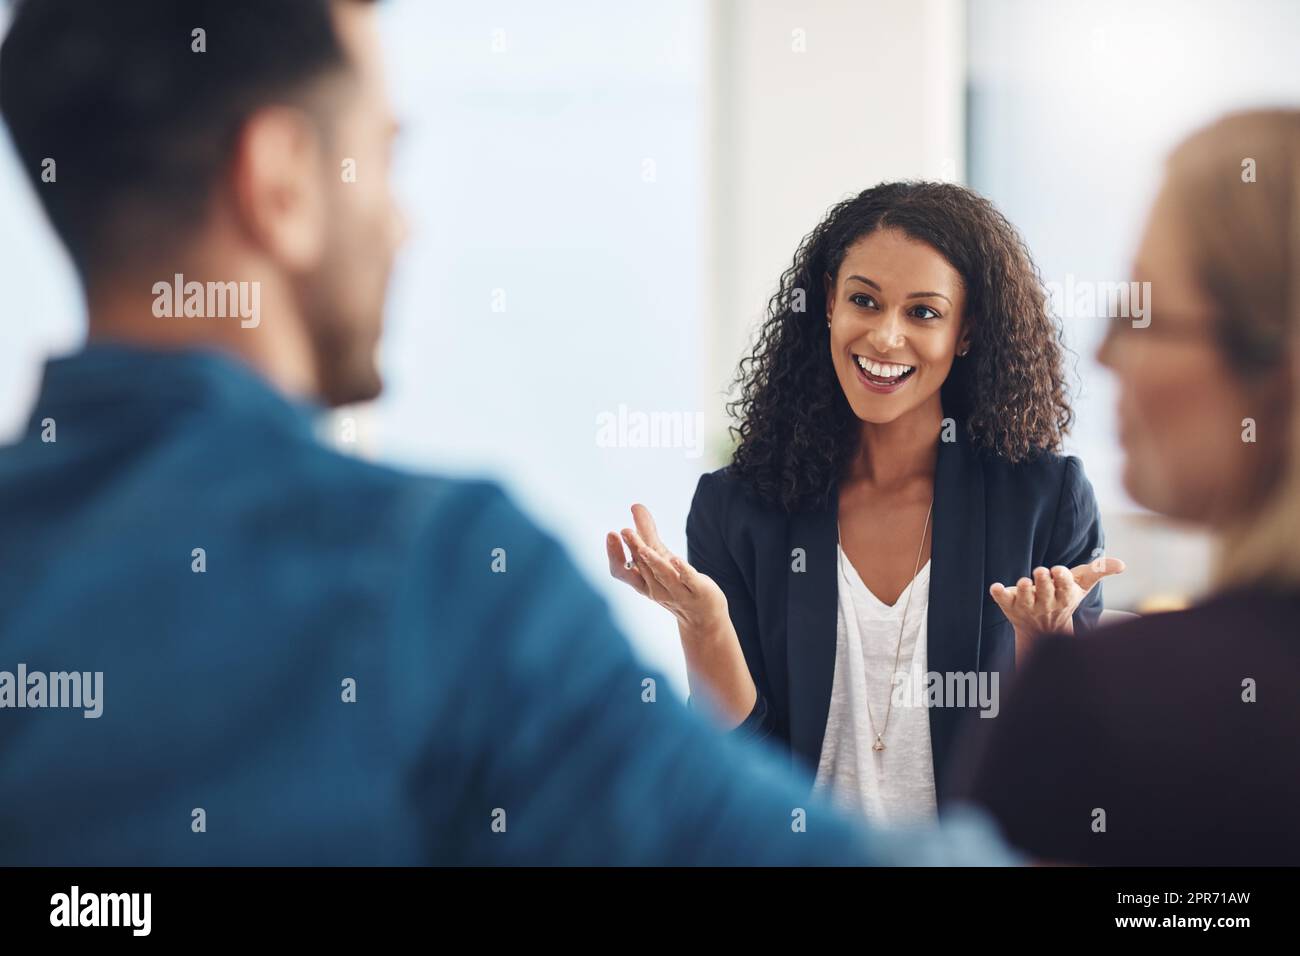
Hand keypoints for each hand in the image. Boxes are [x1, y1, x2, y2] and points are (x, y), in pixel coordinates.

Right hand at [605, 503, 728, 638]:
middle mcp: (656, 589)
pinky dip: (682, 571)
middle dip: (633, 550)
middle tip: (624, 531)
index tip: (611, 534)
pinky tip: (676, 560)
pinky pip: (688, 581)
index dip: (615, 554)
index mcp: (643, 583)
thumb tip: (635, 506)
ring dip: (652, 561)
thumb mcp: (660, 559)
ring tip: (643, 546)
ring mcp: (677, 592)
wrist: (703, 616)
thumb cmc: (677, 584)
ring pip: (662, 575)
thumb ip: (647, 533)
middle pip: (642, 569)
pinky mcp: (698, 591)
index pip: (622, 572)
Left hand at [989, 557, 1125, 645]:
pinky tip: (995, 587)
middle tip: (1040, 571)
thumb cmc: (1063, 598)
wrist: (1042, 631)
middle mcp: (1046, 604)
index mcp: (1065, 596)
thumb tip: (1122, 564)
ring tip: (1024, 582)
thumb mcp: (1081, 585)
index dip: (1061, 578)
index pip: (1065, 587)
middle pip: (1045, 591)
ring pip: (1025, 598)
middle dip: (1043, 580)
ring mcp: (1027, 606)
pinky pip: (1002, 600)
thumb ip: (1098, 571)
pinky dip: (998, 594)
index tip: (1057, 570)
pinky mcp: (1010, 605)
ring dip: (1024, 589)